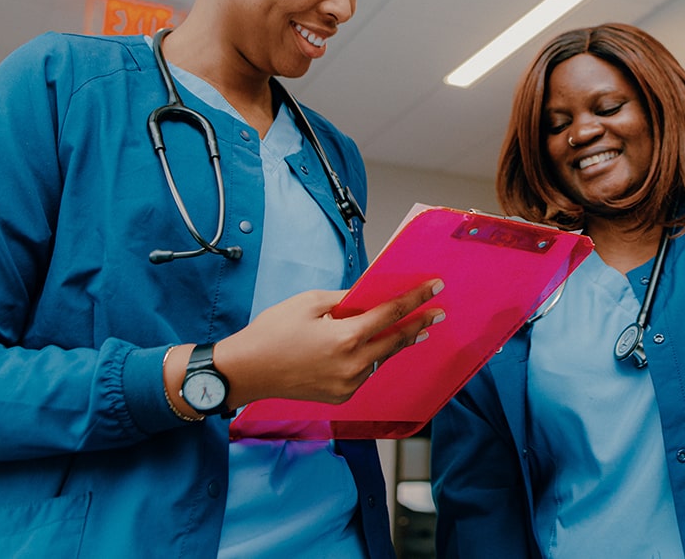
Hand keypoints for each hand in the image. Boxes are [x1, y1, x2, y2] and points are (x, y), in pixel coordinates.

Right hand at [212, 279, 444, 406]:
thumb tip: (367, 296)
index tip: (434, 288)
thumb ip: (345, 299)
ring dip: (398, 343)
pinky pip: (365, 373)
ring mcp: (347, 385)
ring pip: (381, 359)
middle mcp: (352, 365)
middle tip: (438, 312)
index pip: (390, 313)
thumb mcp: (309, 302)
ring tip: (416, 329)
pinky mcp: (340, 396)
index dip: (416, 299)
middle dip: (419, 324)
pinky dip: (373, 358)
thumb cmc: (273, 331)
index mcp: (345, 337)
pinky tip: (378, 347)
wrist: (246, 371)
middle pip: (395, 341)